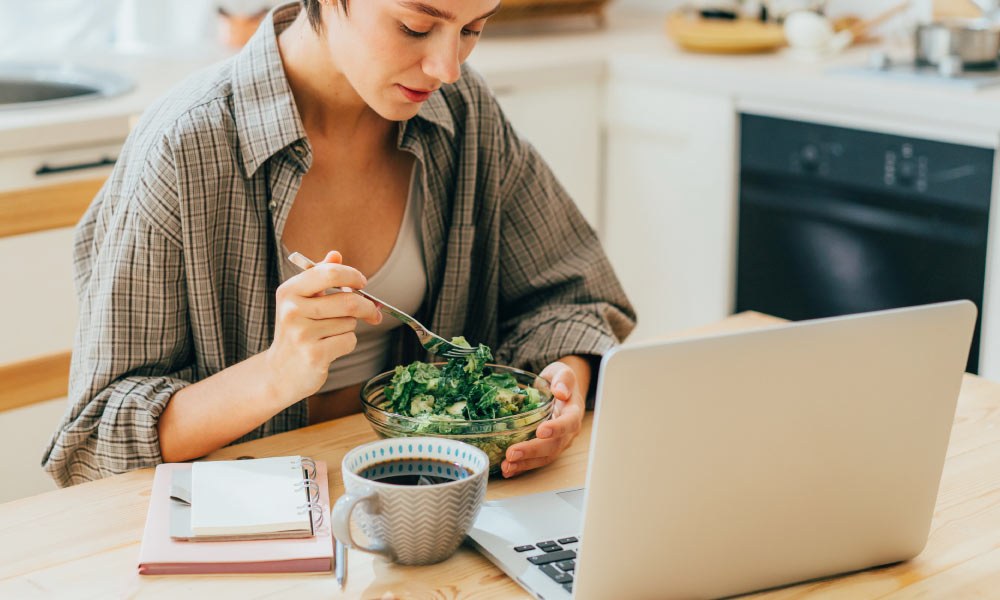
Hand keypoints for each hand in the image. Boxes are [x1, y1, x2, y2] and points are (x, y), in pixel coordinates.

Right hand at [265, 250, 381, 402]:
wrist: (280, 372)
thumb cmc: (297, 331)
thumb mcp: (302, 300)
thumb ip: (319, 277)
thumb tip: (335, 255)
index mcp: (289, 291)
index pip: (329, 273)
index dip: (352, 276)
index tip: (362, 283)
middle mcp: (292, 311)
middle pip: (349, 301)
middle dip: (366, 307)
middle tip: (372, 312)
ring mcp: (302, 334)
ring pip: (350, 323)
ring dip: (349, 328)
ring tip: (330, 334)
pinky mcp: (314, 355)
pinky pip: (348, 341)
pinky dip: (347, 344)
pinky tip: (330, 348)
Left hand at [501, 360, 584, 477]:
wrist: (562, 391)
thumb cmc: (561, 381)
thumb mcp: (563, 371)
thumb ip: (563, 379)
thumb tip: (560, 391)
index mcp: (573, 412)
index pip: (568, 423)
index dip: (556, 428)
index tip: (541, 431)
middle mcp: (568, 432)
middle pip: (553, 445)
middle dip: (532, 451)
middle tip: (512, 453)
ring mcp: (558, 442)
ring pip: (544, 457)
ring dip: (525, 463)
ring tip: (506, 466)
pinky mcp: (547, 448)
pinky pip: (536, 460)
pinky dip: (522, 466)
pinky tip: (507, 470)